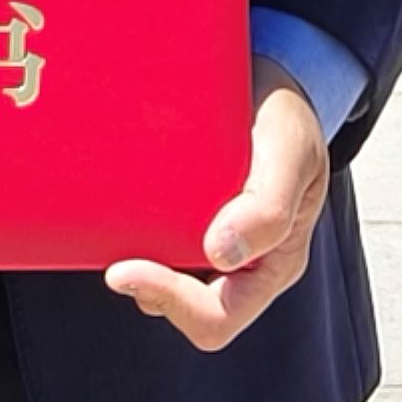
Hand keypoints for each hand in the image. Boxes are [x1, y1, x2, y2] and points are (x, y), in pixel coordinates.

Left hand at [108, 73, 337, 361]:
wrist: (267, 84)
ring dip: (130, 254)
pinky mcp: (179, 220)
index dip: (169, 303)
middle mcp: (237, 264)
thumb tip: (220, 255)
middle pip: (177, 306)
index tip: (123, 270)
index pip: (215, 318)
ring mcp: (205, 244)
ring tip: (114, 217)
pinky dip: (126, 228)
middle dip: (142, 281)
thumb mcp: (290, 151)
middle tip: (110, 251)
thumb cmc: (285, 120)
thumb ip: (269, 206)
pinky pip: (146, 241)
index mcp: (272, 264)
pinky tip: (114, 198)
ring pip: (157, 274)